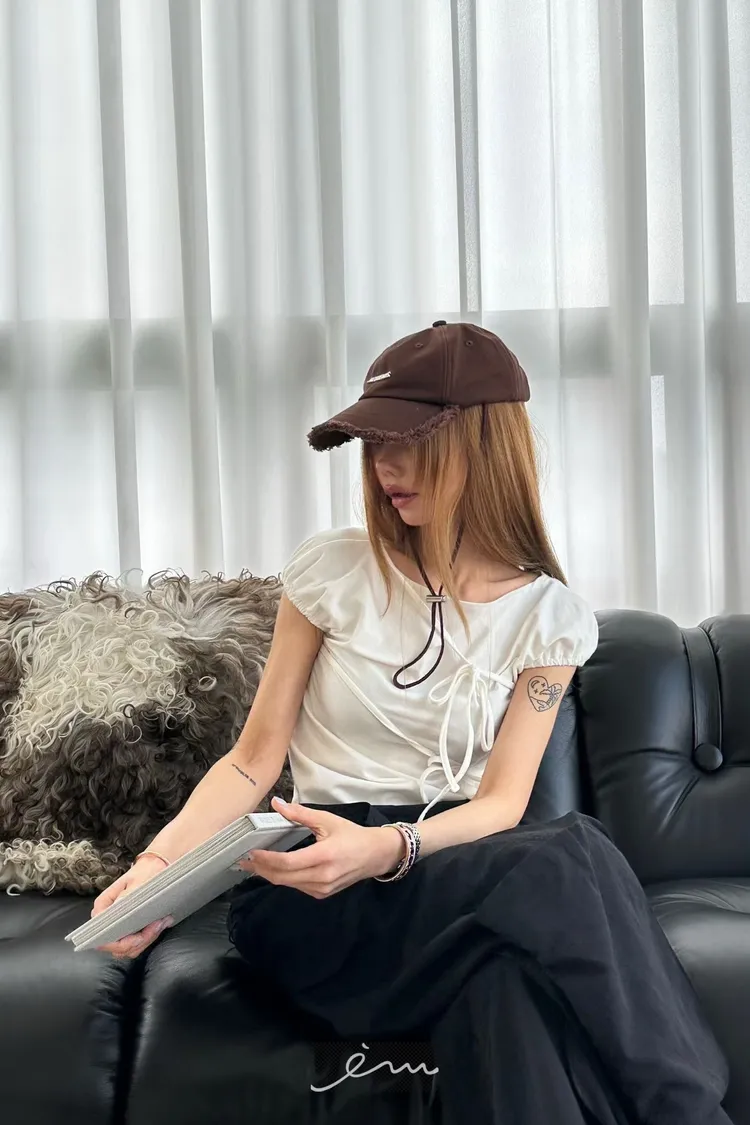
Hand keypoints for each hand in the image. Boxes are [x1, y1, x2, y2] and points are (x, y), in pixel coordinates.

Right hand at [90, 856, 174, 958]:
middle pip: (117, 947)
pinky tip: (161, 924)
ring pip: (128, 948)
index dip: (122, 943)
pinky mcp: (130, 928)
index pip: (103, 937)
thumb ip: (126, 897)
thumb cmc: (145, 872)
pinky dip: (149, 937)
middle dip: (139, 942)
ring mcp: (118, 926)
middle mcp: (106, 920)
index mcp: (103, 908)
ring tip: (162, 922)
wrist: (155, 866)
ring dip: (147, 940)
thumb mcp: (137, 882)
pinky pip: (137, 943)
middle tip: (158, 925)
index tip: (140, 936)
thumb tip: (116, 910)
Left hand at [234, 796, 405, 897]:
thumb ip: (299, 814)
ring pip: (287, 884)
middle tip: (244, 859)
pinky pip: (296, 887)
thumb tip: (276, 804)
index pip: (288, 862)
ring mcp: (322, 889)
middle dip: (261, 869)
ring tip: (254, 864)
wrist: (375, 855)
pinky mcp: (322, 894)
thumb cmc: (352, 835)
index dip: (267, 859)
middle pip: (283, 877)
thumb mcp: (327, 820)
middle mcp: (323, 877)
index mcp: (325, 856)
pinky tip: (274, 869)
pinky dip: (283, 878)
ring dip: (269, 874)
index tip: (251, 852)